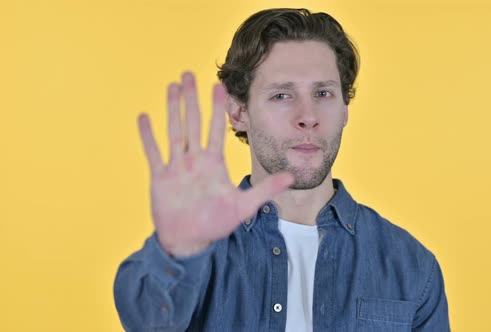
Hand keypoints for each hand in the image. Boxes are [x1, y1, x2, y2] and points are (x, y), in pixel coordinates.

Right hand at [137, 72, 292, 256]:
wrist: (190, 240)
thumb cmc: (216, 223)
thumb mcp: (244, 206)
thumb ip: (266, 190)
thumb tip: (291, 178)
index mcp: (214, 163)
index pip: (216, 129)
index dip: (217, 107)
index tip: (218, 85)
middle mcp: (195, 160)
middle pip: (193, 122)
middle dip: (192, 98)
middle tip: (188, 73)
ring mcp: (177, 167)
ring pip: (174, 131)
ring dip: (172, 109)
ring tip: (172, 86)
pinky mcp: (160, 178)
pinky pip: (154, 153)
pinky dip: (148, 136)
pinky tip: (144, 117)